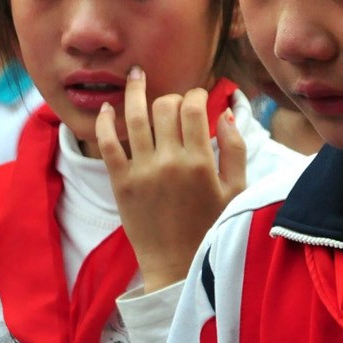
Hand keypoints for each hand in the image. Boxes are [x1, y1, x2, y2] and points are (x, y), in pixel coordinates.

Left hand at [96, 67, 246, 293]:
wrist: (177, 266)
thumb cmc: (210, 228)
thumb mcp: (236, 190)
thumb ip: (235, 149)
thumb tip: (225, 113)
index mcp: (200, 162)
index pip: (193, 108)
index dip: (196, 94)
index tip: (198, 98)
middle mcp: (169, 162)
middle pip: (164, 107)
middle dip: (171, 97)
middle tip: (174, 104)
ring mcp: (141, 171)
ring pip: (135, 117)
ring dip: (135, 91)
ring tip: (136, 76)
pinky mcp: (120, 183)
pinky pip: (108, 144)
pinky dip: (106, 122)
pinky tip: (108, 107)